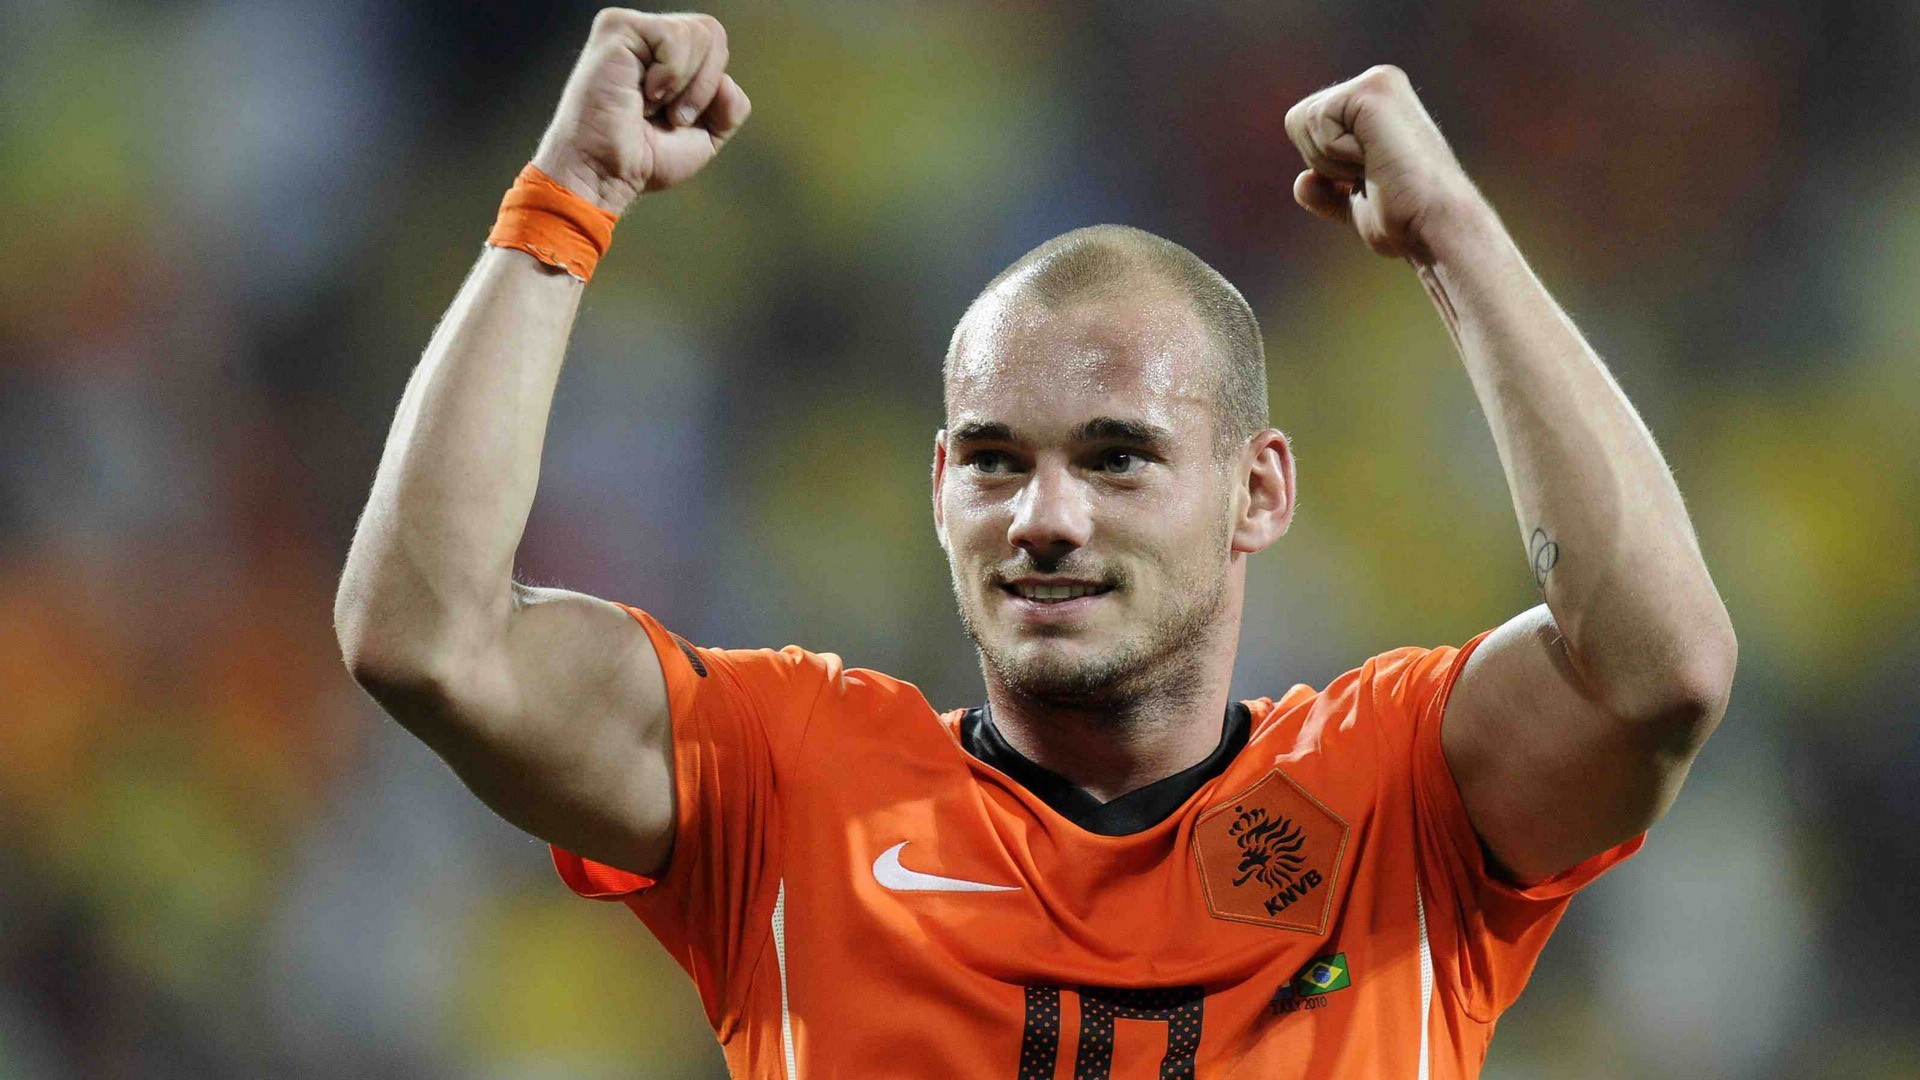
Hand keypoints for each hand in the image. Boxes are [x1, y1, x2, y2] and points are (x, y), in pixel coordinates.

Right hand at [530, 9, 750, 214]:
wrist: (606, 173)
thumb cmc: (644, 159)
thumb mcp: (705, 136)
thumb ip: (730, 106)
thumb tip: (727, 81)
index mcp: (665, 56)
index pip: (715, 44)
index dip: (712, 89)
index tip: (679, 120)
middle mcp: (648, 37)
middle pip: (712, 32)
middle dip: (703, 86)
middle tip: (669, 115)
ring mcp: (631, 28)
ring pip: (699, 34)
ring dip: (684, 85)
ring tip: (650, 105)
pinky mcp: (617, 27)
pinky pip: (675, 36)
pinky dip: (670, 76)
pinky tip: (642, 94)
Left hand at [1284, 66, 1484, 263]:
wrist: (1431, 226)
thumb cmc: (1403, 221)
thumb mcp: (1356, 205)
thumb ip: (1328, 192)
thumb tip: (1302, 182)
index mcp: (1373, 105)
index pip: (1305, 128)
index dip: (1322, 167)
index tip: (1366, 179)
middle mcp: (1377, 84)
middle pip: (1296, 120)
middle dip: (1320, 161)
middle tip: (1370, 174)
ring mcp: (1377, 82)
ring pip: (1301, 120)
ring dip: (1329, 160)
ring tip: (1374, 166)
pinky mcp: (1374, 89)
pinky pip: (1316, 121)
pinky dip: (1336, 154)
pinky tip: (1374, 158)